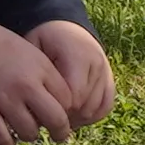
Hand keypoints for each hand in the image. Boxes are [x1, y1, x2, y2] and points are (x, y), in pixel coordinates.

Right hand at [0, 0, 89, 144]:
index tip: (60, 114)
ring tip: (23, 131)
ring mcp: (4, 98)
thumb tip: (53, 101)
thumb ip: (39, 71)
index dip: (66, 110)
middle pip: (56, 120)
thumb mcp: (22, 48)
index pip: (67, 99)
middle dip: (60, 132)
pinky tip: (5, 138)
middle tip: (57, 136)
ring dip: (29, 136)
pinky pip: (2, 138)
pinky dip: (6, 142)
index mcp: (39, 66)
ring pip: (30, 133)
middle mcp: (26, 84)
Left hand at [27, 19, 119, 137]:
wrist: (63, 27)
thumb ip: (39, 74)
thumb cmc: (43, 39)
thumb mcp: (34, 48)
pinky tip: (75, 116)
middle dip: (66, 116)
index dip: (58, 108)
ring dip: (78, 118)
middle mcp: (97, 64)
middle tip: (48, 116)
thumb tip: (41, 106)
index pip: (73, 96)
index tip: (42, 109)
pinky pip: (106, 106)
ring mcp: (106, 72)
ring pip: (96, 109)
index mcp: (78, 55)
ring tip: (59, 117)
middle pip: (85, 105)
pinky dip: (92, 116)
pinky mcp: (110, 79)